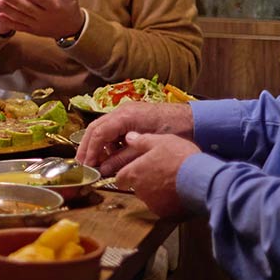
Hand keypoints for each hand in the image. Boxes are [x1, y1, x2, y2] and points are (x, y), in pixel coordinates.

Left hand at [0, 0, 82, 39]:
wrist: (71, 28)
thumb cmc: (69, 6)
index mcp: (54, 6)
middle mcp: (45, 17)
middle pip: (28, 7)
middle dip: (14, 0)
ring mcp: (38, 25)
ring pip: (21, 18)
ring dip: (9, 10)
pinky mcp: (33, 30)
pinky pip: (20, 27)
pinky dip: (9, 23)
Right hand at [77, 101, 195, 172]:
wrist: (196, 121)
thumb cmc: (175, 133)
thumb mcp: (147, 148)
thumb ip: (123, 158)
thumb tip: (104, 169)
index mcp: (126, 116)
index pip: (99, 133)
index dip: (91, 150)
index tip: (86, 165)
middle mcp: (123, 111)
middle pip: (96, 127)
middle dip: (87, 145)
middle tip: (82, 162)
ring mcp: (128, 111)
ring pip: (103, 126)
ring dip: (98, 143)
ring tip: (97, 160)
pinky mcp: (133, 115)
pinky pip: (114, 127)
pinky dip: (109, 140)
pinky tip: (112, 153)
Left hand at [115, 131, 201, 218]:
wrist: (202, 179)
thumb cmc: (180, 157)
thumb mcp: (160, 141)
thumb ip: (142, 141)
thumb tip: (129, 138)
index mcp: (135, 173)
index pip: (120, 179)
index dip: (126, 176)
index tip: (133, 172)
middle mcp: (140, 190)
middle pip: (136, 188)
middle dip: (144, 182)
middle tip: (159, 173)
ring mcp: (152, 203)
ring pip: (149, 198)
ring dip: (156, 191)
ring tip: (171, 181)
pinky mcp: (166, 213)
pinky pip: (163, 206)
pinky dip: (167, 201)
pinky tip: (178, 192)